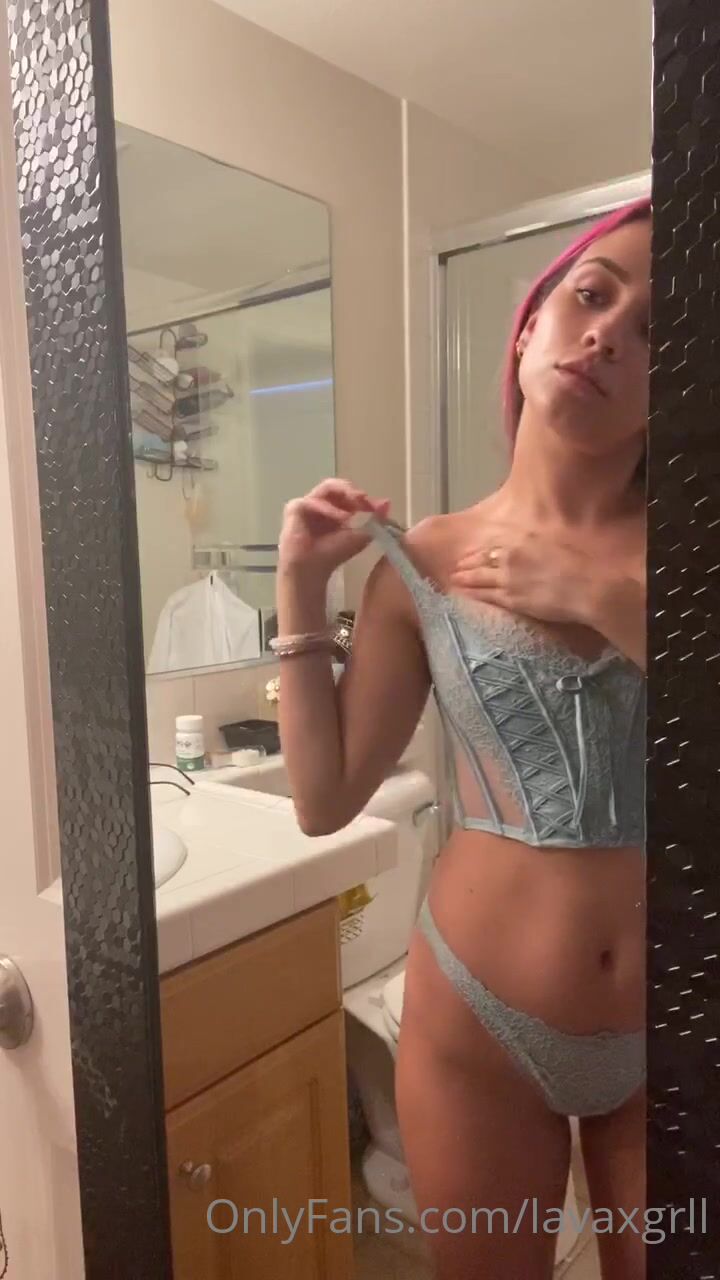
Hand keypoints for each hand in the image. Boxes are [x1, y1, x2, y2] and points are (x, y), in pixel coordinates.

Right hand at [279, 478, 390, 580]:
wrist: (312, 568)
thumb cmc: (334, 554)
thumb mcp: (360, 535)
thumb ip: (374, 519)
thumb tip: (387, 502)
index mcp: (335, 507)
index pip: (349, 493)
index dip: (364, 497)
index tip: (377, 507)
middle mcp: (320, 503)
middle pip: (338, 486)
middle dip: (353, 491)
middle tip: (364, 499)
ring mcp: (307, 503)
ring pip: (327, 488)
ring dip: (344, 495)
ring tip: (356, 505)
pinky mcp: (295, 507)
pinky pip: (314, 501)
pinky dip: (329, 509)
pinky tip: (341, 518)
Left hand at [449, 525, 595, 625]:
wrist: (590, 584)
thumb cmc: (585, 561)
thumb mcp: (562, 542)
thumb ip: (546, 542)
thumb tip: (544, 543)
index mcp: (525, 539)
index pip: (495, 546)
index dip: (480, 551)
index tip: (470, 553)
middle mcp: (512, 556)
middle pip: (483, 560)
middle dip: (467, 564)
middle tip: (456, 567)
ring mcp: (510, 578)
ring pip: (480, 578)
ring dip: (465, 578)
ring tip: (454, 580)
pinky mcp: (513, 598)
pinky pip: (487, 596)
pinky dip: (473, 594)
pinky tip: (463, 594)